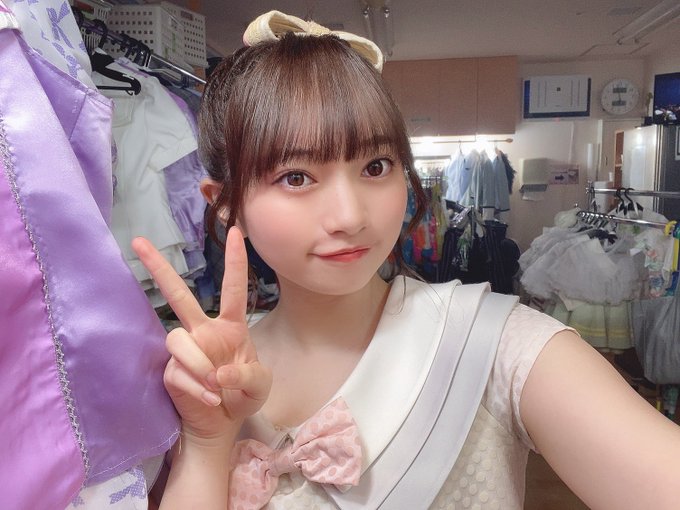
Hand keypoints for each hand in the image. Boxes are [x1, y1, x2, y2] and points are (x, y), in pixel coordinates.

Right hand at [132, 227, 271, 443]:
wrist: (221, 425)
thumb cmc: (243, 396)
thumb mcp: (259, 385)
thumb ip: (247, 375)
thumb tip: (218, 372)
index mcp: (230, 327)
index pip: (233, 289)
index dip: (235, 262)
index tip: (235, 232)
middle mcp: (203, 331)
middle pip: (179, 296)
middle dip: (159, 269)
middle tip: (138, 242)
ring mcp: (185, 349)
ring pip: (178, 339)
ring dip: (199, 365)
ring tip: (215, 387)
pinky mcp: (170, 370)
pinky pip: (177, 371)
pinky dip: (197, 389)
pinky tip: (209, 401)